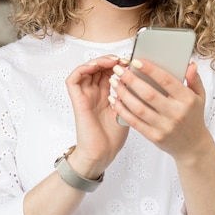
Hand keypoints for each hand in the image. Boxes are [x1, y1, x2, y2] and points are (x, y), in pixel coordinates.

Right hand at [65, 55, 129, 177]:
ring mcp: (84, 95)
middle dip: (110, 60)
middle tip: (122, 59)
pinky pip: (74, 79)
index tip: (131, 62)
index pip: (108, 72)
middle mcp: (93, 93)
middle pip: (97, 68)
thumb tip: (140, 77)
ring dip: (98, 61)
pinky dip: (83, 68)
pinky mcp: (77, 100)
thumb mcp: (126, 110)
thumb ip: (128, 94)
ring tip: (111, 61)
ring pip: (86, 69)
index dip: (117, 64)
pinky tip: (96, 66)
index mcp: (105, 95)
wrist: (102, 154)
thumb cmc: (112, 137)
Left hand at [110, 60, 209, 163]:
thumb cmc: (193, 117)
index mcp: (187, 100)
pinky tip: (114, 100)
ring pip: (139, 108)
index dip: (150, 69)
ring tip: (114, 82)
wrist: (193, 146)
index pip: (166, 80)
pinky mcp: (154, 137)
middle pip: (149, 94)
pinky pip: (134, 122)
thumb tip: (190, 64)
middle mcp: (176, 113)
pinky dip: (122, 110)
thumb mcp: (199, 96)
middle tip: (119, 69)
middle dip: (131, 79)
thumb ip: (194, 79)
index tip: (136, 61)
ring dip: (123, 94)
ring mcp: (164, 127)